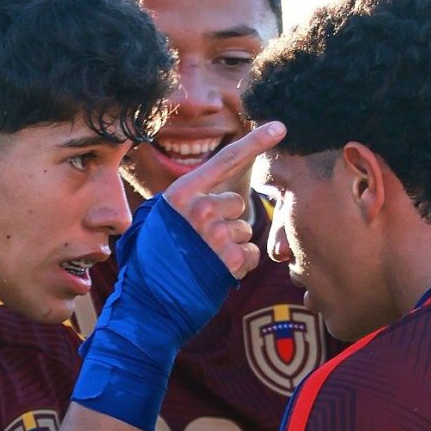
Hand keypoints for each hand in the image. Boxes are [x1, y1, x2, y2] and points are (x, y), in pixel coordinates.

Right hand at [164, 122, 285, 276]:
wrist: (149, 302)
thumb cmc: (152, 261)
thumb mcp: (159, 220)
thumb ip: (187, 202)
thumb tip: (211, 194)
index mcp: (182, 193)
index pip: (225, 160)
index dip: (255, 142)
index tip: (280, 127)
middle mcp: (201, 209)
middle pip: (237, 204)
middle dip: (228, 221)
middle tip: (202, 242)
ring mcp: (216, 235)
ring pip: (245, 230)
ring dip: (233, 245)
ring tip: (205, 259)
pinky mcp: (230, 260)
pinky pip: (251, 254)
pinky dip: (241, 265)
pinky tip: (218, 272)